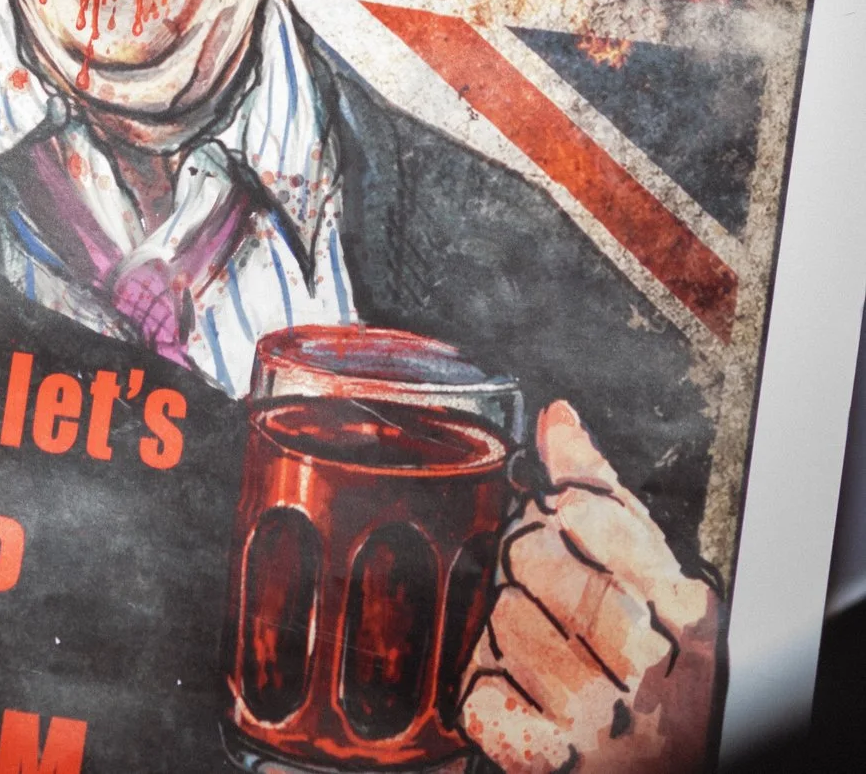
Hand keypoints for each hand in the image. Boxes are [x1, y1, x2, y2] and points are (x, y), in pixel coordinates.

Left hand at [461, 400, 718, 773]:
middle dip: (527, 574)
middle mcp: (644, 656)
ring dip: (504, 635)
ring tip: (550, 660)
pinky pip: (477, 692)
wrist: (660, 771)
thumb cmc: (660, 676)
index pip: (585, 511)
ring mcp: (593, 710)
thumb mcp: (658, 582)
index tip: (567, 532)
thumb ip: (606, 495)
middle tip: (558, 608)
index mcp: (681, 605)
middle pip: (529, 559)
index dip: (558, 517)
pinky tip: (527, 703)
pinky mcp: (544, 755)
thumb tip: (559, 420)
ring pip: (496, 620)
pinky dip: (488, 696)